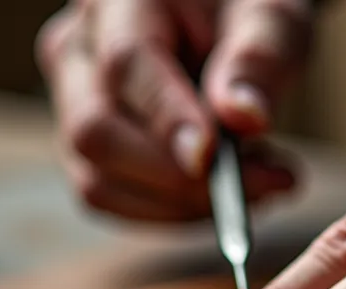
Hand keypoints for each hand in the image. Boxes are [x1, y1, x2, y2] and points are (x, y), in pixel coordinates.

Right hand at [36, 0, 312, 221]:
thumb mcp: (272, 18)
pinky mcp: (88, 146)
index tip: (213, 161)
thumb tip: (244, 120)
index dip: (168, 120)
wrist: (225, 19)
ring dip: (184, 205)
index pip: (127, 65)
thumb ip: (259, 60)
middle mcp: (78, 50)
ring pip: (98, 181)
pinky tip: (231, 192)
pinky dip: (175, 212)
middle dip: (180, 179)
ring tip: (262, 182)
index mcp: (120, 1)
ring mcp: (73, 100)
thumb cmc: (247, 10)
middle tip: (270, 181)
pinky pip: (113, 198)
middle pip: (96, 133)